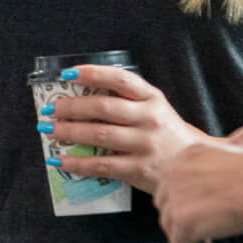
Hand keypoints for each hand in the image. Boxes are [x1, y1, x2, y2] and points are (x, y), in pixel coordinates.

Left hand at [40, 62, 215, 197]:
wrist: (195, 168)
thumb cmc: (169, 136)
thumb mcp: (157, 109)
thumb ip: (130, 100)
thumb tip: (85, 93)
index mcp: (153, 98)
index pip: (120, 79)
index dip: (92, 73)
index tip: (68, 74)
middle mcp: (149, 118)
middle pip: (103, 107)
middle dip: (71, 106)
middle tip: (49, 108)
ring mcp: (144, 144)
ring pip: (99, 134)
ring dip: (68, 131)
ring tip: (48, 129)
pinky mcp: (138, 169)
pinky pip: (101, 165)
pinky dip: (77, 163)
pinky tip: (60, 160)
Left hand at [151, 140, 242, 242]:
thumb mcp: (226, 158)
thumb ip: (210, 172)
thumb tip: (213, 190)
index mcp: (185, 157)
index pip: (172, 183)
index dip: (178, 200)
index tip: (186, 212)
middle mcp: (174, 175)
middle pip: (165, 204)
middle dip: (175, 218)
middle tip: (187, 232)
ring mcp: (176, 198)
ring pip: (170, 225)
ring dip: (180, 239)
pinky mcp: (183, 221)